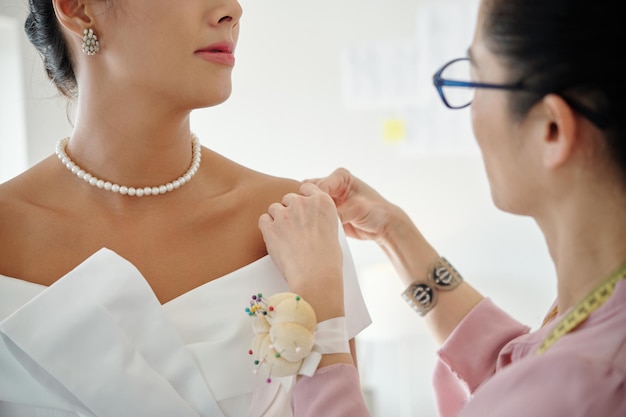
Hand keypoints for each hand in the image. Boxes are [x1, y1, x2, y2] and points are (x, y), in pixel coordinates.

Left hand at [259, 182, 343, 320]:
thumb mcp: (333, 231)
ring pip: (275, 208)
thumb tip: (310, 221)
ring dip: (278, 219)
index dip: (304, 199)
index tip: (302, 209)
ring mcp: (285, 213)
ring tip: (285, 237)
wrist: (316, 275)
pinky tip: (275, 239)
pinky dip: (267, 228)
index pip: (307, 188)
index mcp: (322, 201)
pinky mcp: (270, 226)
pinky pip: (263, 220)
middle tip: (294, 229)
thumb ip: (320, 219)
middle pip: (289, 198)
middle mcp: (303, 203)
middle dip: (290, 210)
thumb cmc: (328, 260)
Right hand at [305, 168, 395, 243]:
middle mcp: (332, 185)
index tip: (313, 214)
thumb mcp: (359, 209)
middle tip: (306, 220)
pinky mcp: (326, 210)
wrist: (383, 225)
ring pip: (308, 203)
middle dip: (307, 206)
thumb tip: (322, 220)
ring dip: (308, 214)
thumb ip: (340, 213)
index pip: (319, 186)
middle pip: (309, 192)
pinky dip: (310, 221)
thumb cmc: (377, 211)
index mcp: (340, 177)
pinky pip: (313, 214)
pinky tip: (310, 228)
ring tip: (308, 225)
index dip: (313, 200)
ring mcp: (328, 198)